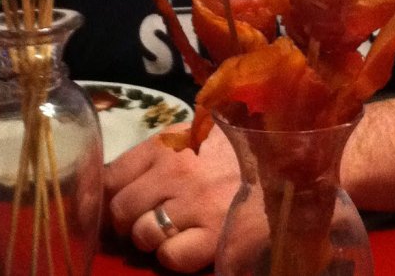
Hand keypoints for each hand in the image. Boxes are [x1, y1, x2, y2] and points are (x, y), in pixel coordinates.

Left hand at [104, 123, 239, 272]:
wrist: (286, 161)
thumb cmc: (234, 149)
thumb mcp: (190, 136)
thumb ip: (155, 154)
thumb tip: (112, 180)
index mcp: (165, 146)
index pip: (111, 177)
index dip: (108, 196)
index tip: (117, 204)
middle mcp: (175, 174)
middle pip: (121, 210)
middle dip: (127, 222)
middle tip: (143, 222)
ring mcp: (195, 206)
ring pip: (143, 235)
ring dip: (151, 239)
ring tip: (169, 232)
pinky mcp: (216, 236)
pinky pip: (171, 258)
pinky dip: (173, 256)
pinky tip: (189, 245)